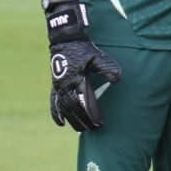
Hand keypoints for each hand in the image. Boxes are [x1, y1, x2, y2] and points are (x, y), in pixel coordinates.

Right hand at [44, 0, 122, 129]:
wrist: (65, 40)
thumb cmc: (83, 49)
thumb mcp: (96, 56)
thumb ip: (106, 67)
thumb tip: (117, 79)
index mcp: (77, 79)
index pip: (84, 101)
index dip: (91, 113)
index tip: (99, 123)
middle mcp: (66, 85)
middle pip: (74, 108)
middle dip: (83, 119)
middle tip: (94, 129)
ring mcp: (59, 86)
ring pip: (64, 108)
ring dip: (72, 119)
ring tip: (80, 130)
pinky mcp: (55, 85)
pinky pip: (53, 102)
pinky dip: (56, 113)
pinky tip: (60, 124)